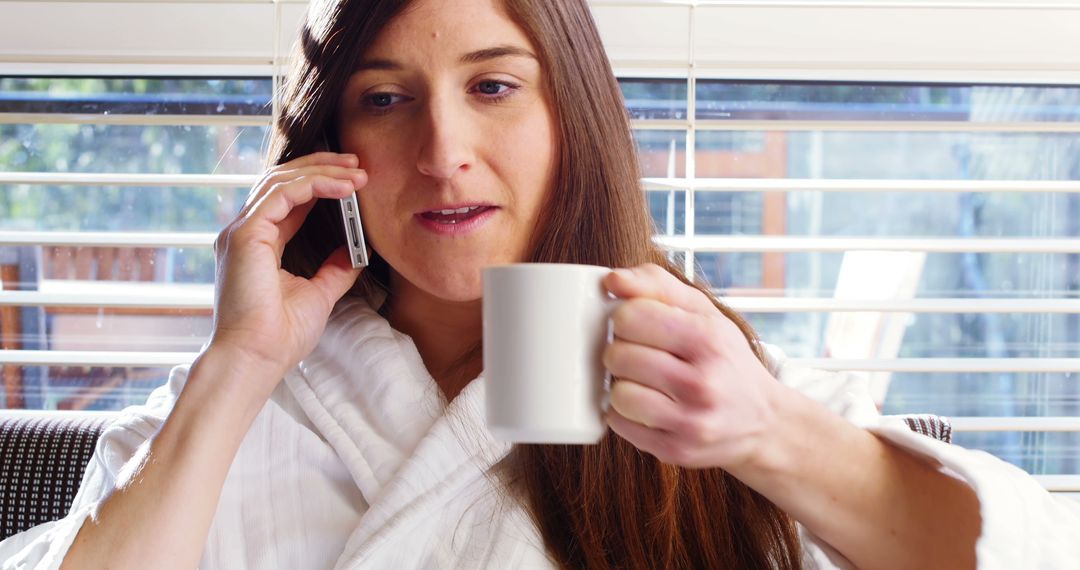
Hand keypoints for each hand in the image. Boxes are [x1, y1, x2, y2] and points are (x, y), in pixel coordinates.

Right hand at [209, 152, 366, 388]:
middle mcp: (246, 232)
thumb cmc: (280, 337)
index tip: (355, 180)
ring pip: (281, 180)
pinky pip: (282, 193)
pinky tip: (343, 187)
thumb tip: (357, 252)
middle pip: (283, 180)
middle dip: (322, 167)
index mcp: (260, 244)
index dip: (321, 183)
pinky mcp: (245, 235)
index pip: (289, 199)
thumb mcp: (319, 294)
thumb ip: (335, 269)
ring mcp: (241, 231)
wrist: (256, 359)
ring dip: (322, 171)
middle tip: (358, 164)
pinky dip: (315, 184)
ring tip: (357, 173)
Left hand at [602, 263, 780, 469]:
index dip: (625, 318)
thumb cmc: (724, 359)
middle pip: (619, 356)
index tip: (637, 325)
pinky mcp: (676, 451)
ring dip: (621, 385)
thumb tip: (611, 280)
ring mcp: (690, 422)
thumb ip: (656, 285)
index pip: (632, 316)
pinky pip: (619, 425)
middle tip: (638, 355)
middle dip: (620, 351)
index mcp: (709, 339)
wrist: (763, 422)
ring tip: (641, 382)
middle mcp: (702, 383)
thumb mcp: (704, 313)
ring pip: (617, 394)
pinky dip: (622, 413)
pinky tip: (645, 405)